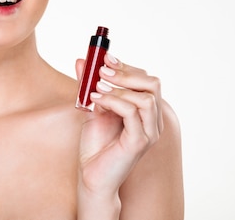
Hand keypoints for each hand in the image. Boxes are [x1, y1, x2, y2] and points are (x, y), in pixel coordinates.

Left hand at [76, 53, 162, 194]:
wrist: (91, 176)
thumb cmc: (95, 146)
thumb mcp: (91, 108)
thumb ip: (88, 85)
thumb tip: (81, 60)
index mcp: (146, 111)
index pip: (146, 80)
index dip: (127, 66)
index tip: (105, 58)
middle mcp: (152, 121)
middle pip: (153, 84)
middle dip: (126, 73)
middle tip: (102, 71)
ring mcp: (148, 132)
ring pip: (146, 98)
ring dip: (120, 88)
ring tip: (96, 89)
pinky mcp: (139, 142)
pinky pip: (132, 113)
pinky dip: (113, 101)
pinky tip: (95, 101)